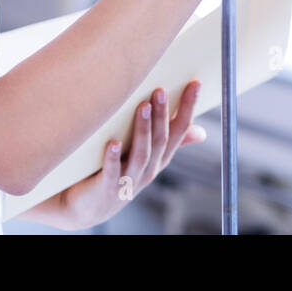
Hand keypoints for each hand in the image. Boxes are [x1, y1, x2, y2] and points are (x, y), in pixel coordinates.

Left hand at [37, 81, 205, 230]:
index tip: (195, 83)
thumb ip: (171, 144)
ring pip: (142, 153)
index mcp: (160, 158)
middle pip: (161, 139)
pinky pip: (112, 172)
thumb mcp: (149, 159)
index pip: (179, 130)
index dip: (188, 107)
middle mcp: (149, 169)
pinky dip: (113, 158)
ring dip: (143, 130)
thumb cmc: (120, 174)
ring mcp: (129, 179)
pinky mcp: (107, 188)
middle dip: (162, 115)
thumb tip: (201, 132)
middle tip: (160, 90)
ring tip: (142, 106)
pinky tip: (112, 143)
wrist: (90, 207)